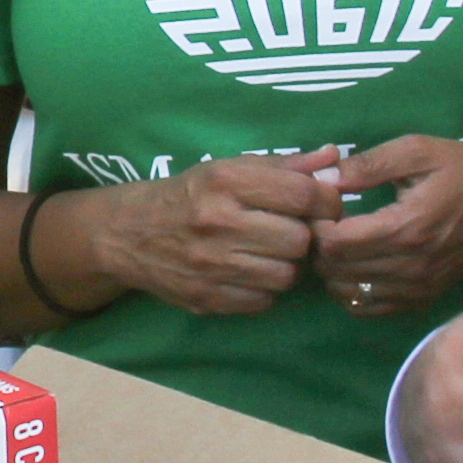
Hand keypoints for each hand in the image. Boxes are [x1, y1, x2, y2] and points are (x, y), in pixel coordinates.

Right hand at [55, 152, 337, 319]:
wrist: (127, 233)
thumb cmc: (190, 195)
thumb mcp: (230, 169)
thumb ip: (286, 166)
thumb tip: (335, 161)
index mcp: (226, 181)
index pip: (305, 195)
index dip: (327, 202)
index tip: (323, 206)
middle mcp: (217, 221)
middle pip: (300, 240)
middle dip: (302, 236)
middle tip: (288, 231)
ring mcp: (210, 264)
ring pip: (286, 275)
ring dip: (285, 265)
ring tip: (267, 253)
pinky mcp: (206, 298)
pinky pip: (264, 301)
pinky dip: (264, 290)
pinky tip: (248, 273)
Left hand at [313, 138, 462, 322]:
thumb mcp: (420, 151)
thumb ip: (368, 164)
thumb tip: (322, 176)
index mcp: (406, 227)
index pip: (334, 242)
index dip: (317, 223)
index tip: (322, 204)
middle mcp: (409, 266)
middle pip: (334, 270)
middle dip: (319, 244)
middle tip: (327, 220)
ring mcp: (416, 289)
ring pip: (345, 292)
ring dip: (332, 268)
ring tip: (340, 239)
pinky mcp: (421, 299)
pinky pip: (367, 308)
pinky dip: (351, 288)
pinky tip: (357, 262)